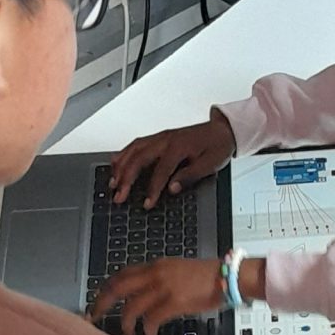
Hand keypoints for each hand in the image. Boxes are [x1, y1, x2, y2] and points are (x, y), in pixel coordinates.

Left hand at [95, 255, 229, 334]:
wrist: (226, 276)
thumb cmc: (205, 276)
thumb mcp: (175, 270)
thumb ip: (156, 279)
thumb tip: (142, 294)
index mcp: (154, 266)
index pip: (121, 275)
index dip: (105, 289)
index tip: (98, 301)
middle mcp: (155, 274)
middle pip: (117, 288)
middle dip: (102, 304)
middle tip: (95, 317)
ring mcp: (163, 287)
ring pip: (132, 306)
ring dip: (126, 323)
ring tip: (128, 333)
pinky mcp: (174, 301)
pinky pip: (152, 319)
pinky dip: (148, 329)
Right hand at [110, 113, 235, 207]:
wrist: (222, 131)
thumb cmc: (216, 146)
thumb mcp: (210, 164)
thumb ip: (190, 176)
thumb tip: (172, 188)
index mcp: (178, 147)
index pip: (161, 172)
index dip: (152, 190)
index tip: (147, 204)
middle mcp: (166, 140)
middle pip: (139, 159)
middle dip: (126, 178)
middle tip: (119, 195)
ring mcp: (160, 138)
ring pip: (134, 150)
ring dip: (121, 166)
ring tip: (113, 182)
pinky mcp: (159, 138)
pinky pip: (136, 144)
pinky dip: (124, 153)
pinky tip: (116, 162)